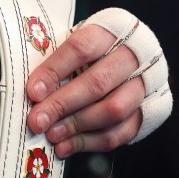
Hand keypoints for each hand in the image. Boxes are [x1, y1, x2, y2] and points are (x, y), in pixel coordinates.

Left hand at [26, 21, 146, 157]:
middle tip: (37, 120)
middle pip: (96, 83)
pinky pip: (121, 132)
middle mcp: (129, 57)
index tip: (33, 91)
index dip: (54, 70)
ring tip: (52, 134)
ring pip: (112, 110)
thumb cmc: (94, 49)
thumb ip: (55, 58)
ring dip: (77, 126)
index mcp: (108, 32)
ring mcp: (142, 85)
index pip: (80, 48)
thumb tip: (30, 88)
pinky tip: (67, 145)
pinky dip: (91, 142)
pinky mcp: (148, 111)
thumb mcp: (75, 41)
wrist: (134, 57)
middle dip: (62, 104)